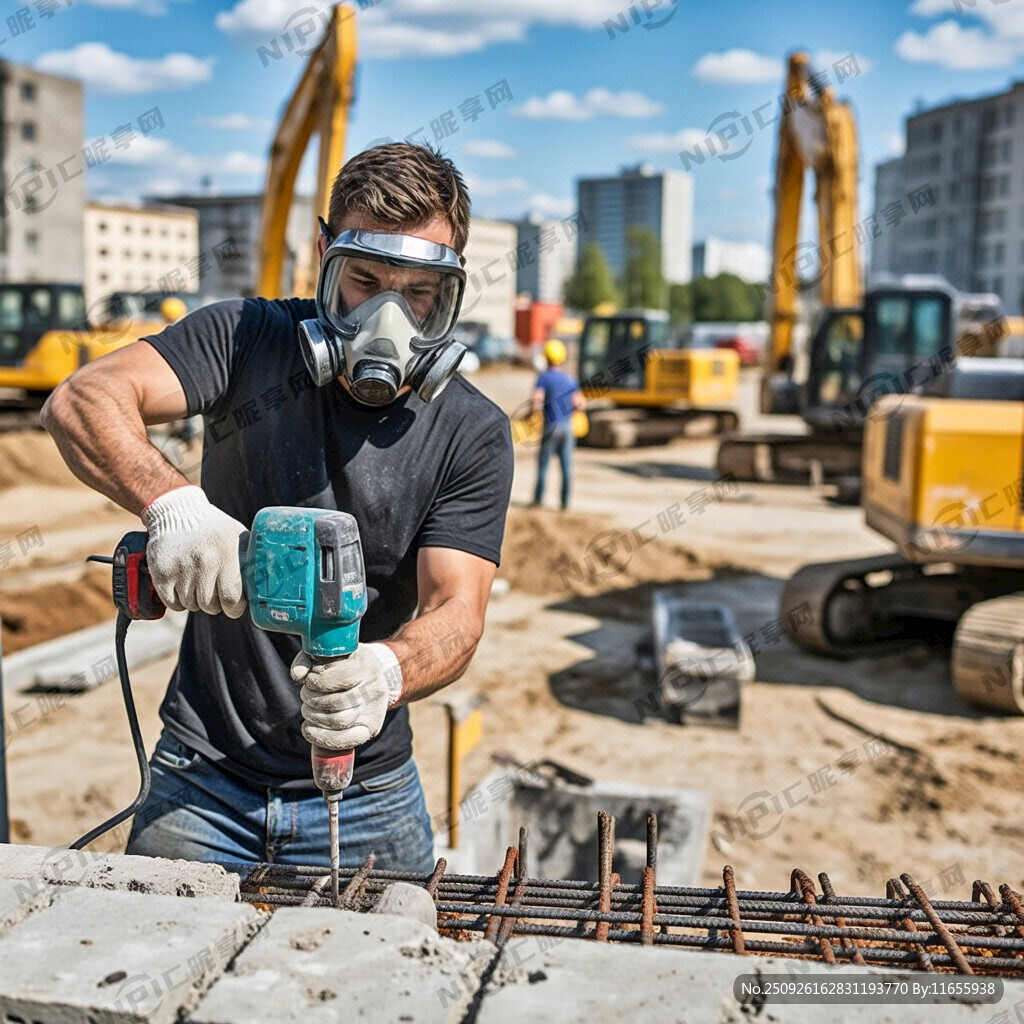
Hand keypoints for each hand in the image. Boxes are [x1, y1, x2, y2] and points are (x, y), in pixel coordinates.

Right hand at [142, 485, 247, 617]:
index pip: (232, 597)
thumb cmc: (214, 529)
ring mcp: (181, 566)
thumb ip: (249, 561)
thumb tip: (264, 587)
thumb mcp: (237, 536)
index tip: (234, 606)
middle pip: (210, 606)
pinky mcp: (161, 572)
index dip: (234, 608)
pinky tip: (183, 585)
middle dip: (215, 605)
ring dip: (196, 601)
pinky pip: (173, 604)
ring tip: (198, 583)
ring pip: (191, 606)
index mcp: (226, 551)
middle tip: (214, 593)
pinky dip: (178, 601)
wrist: (177, 512)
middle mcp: (204, 559)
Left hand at [290, 643, 402, 750]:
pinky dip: (321, 738)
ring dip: (314, 716)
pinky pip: (345, 741)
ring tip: (308, 709)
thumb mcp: (328, 654)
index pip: (342, 677)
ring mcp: (375, 711)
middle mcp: (375, 689)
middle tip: (305, 695)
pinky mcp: (371, 729)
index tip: (310, 678)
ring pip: (339, 721)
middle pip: (337, 702)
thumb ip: (308, 659)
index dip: (318, 681)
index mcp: (367, 665)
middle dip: (311, 699)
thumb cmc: (342, 664)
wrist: (368, 678)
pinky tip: (308, 728)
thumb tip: (298, 675)